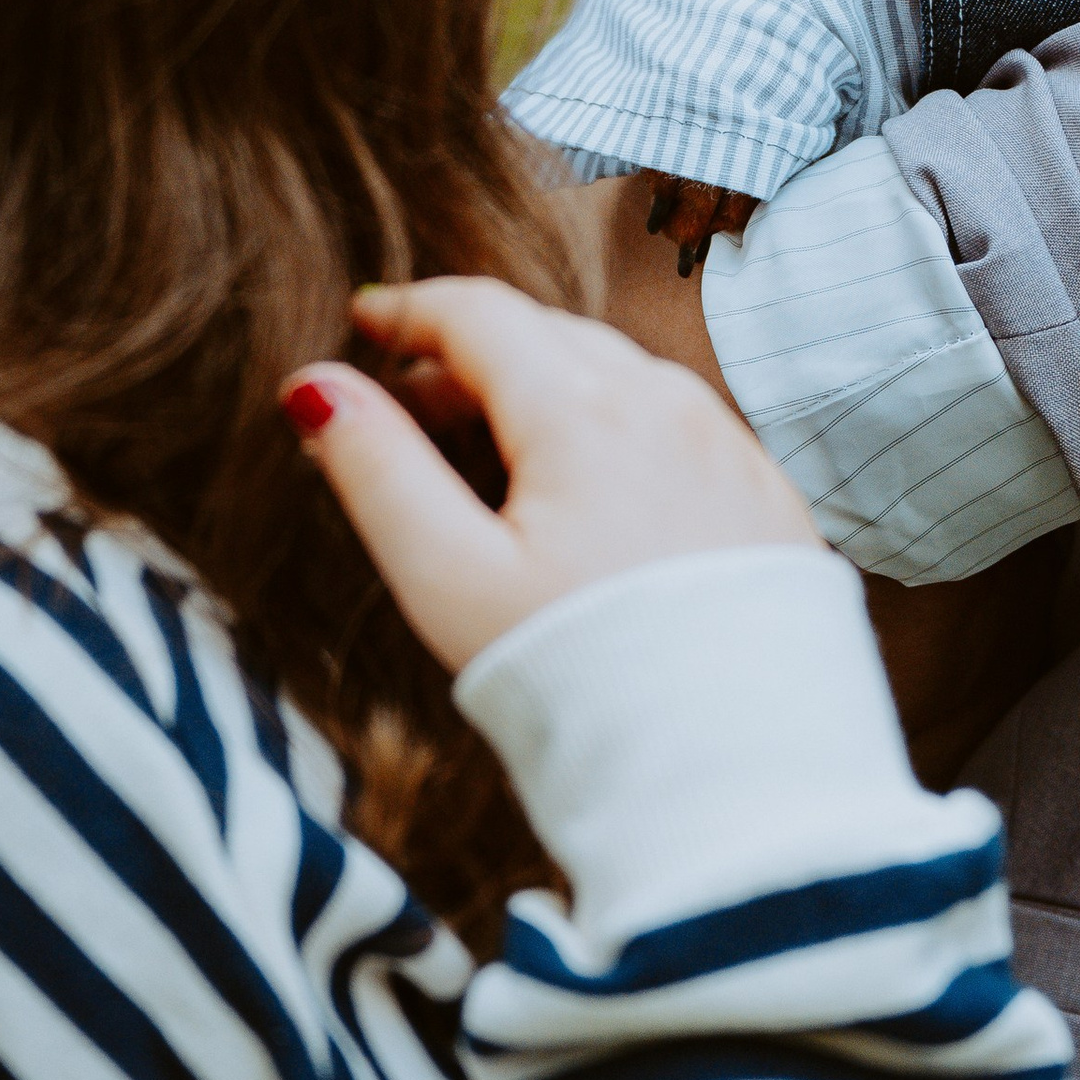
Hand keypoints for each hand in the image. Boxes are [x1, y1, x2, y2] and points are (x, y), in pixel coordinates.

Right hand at [281, 277, 818, 675]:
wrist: (734, 769)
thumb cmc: (575, 676)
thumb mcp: (450, 578)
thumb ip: (378, 471)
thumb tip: (315, 387)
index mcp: (582, 407)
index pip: (480, 314)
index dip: (410, 309)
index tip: (364, 318)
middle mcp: (665, 399)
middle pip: (547, 339)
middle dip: (470, 355)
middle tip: (407, 404)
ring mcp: (725, 441)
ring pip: (615, 376)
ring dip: (544, 390)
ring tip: (489, 458)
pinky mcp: (763, 491)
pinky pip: (673, 425)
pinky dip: (612, 430)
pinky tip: (585, 498)